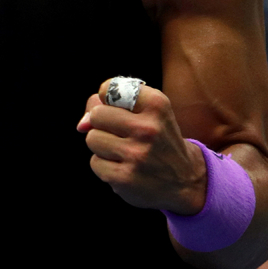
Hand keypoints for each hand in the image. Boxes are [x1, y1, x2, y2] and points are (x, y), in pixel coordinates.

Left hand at [76, 80, 206, 214]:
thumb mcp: (147, 112)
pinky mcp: (125, 178)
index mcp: (156, 104)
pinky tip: (124, 168)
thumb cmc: (157, 139)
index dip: (107, 99)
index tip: (119, 108)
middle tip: (122, 134)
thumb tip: (82, 124)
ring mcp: (137, 155)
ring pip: (92, 138)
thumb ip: (109, 105)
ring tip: (124, 152)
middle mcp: (148, 128)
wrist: (185, 180)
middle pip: (96, 114)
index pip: (107, 88)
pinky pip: (95, 163)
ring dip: (102, 146)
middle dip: (103, 124)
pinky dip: (104, 166)